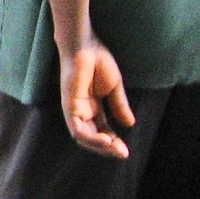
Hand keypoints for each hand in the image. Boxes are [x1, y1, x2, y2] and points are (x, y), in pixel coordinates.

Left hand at [59, 41, 133, 157]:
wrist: (86, 44)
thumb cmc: (98, 60)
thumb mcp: (114, 87)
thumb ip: (119, 106)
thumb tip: (130, 125)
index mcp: (92, 107)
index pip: (102, 131)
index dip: (114, 142)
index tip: (126, 150)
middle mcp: (82, 111)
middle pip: (92, 138)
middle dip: (107, 148)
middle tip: (123, 154)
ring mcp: (74, 109)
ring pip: (83, 137)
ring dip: (100, 146)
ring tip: (115, 148)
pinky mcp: (69, 105)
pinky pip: (77, 128)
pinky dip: (90, 137)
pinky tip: (105, 139)